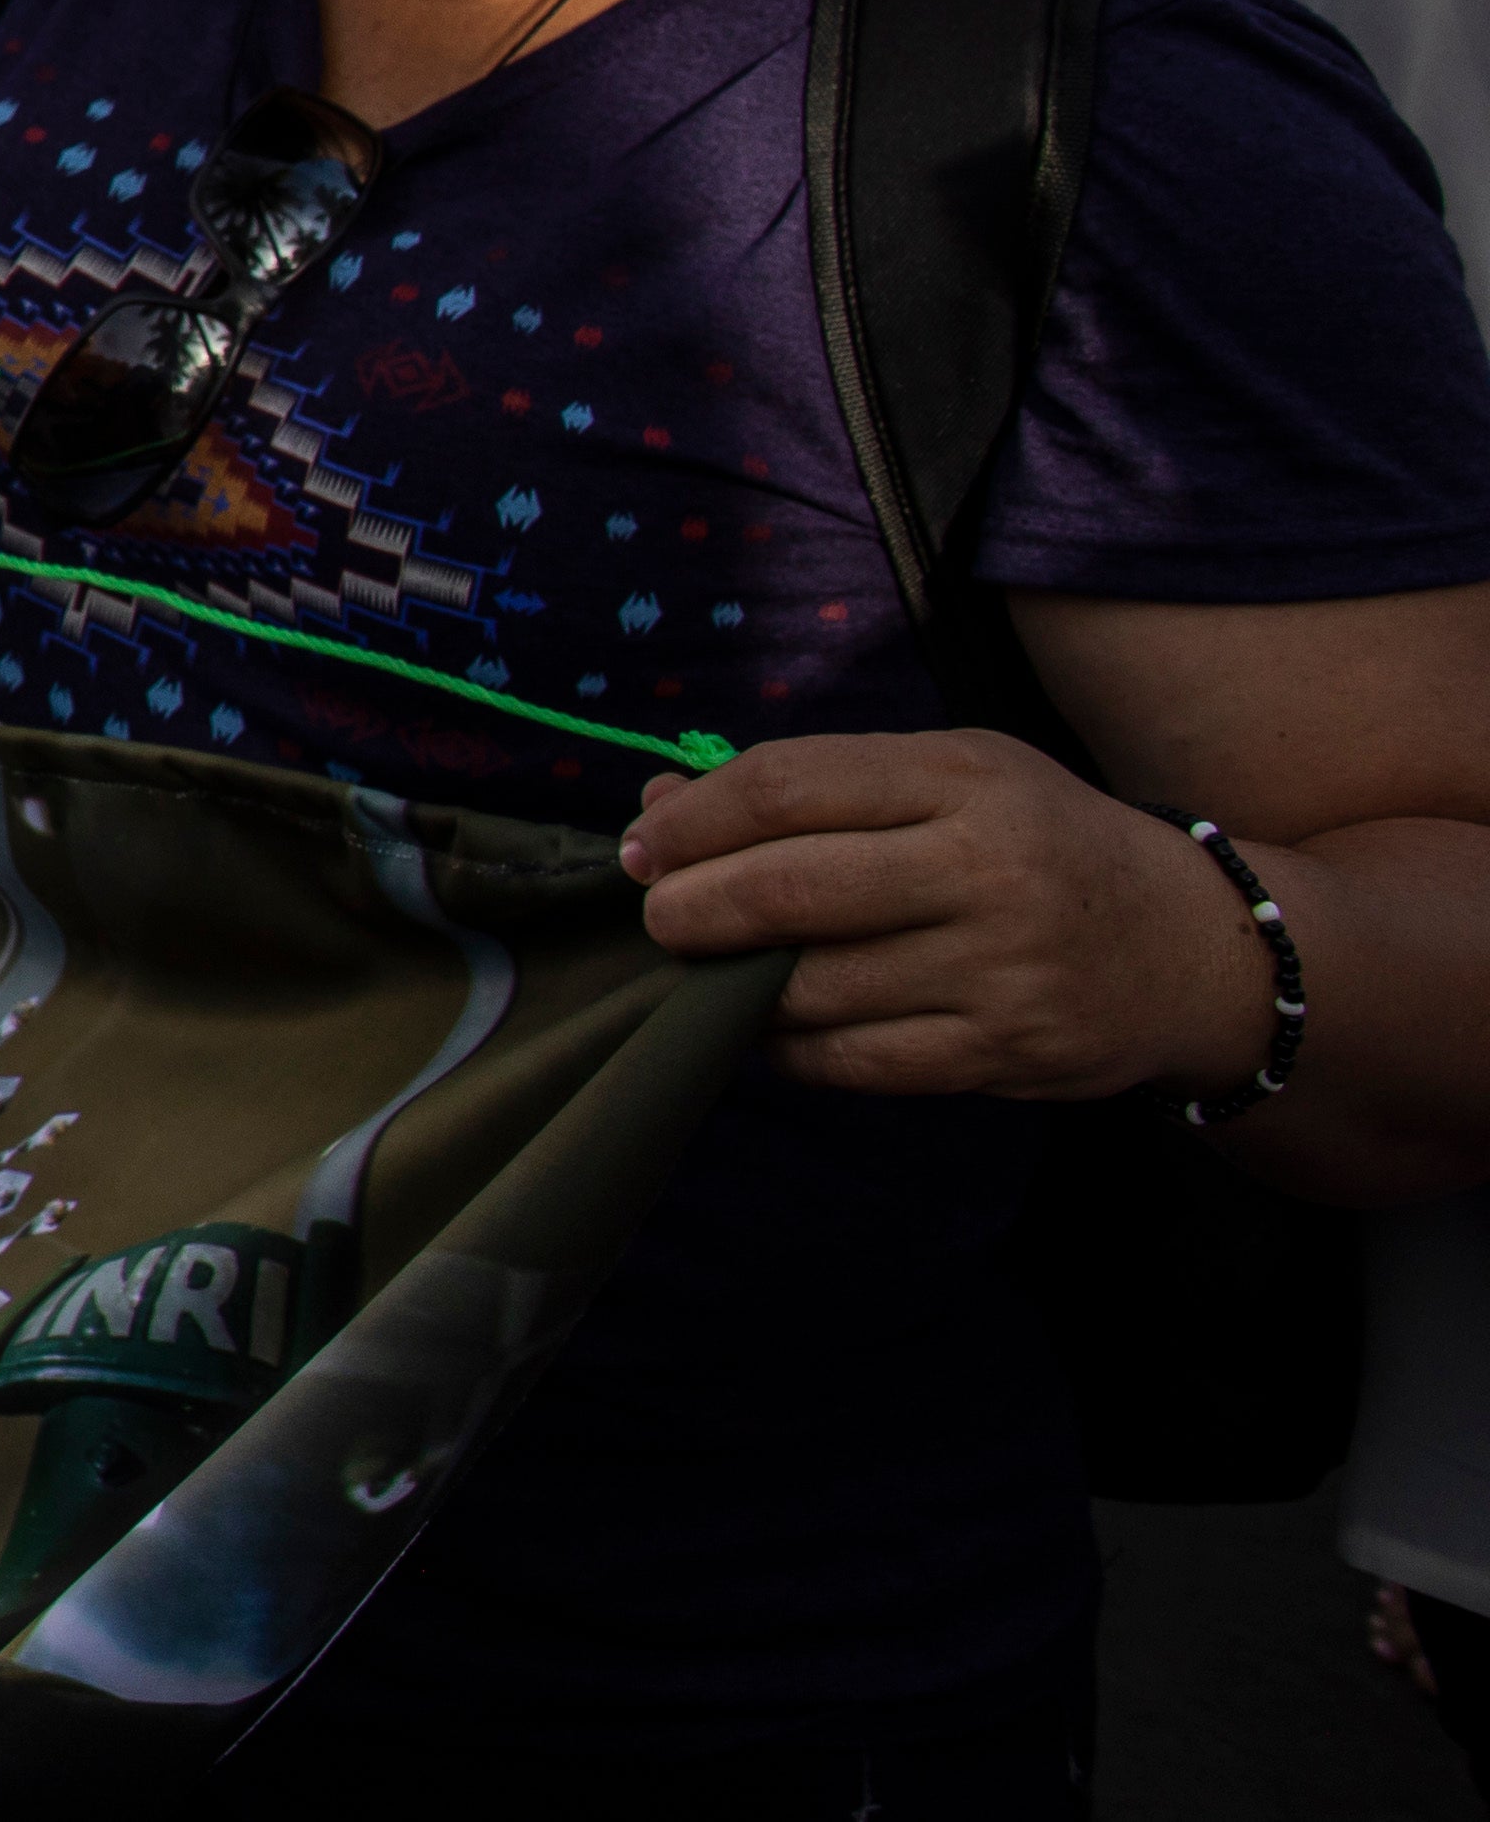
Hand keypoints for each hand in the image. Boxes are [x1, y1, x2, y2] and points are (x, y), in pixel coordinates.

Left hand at [621, 731, 1283, 1103]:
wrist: (1193, 946)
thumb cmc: (1038, 843)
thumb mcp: (949, 777)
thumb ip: (813, 786)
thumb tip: (662, 806)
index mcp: (964, 779)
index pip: (786, 788)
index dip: (692, 820)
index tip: (644, 843)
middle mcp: (987, 870)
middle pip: (787, 890)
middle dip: (691, 908)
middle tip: (657, 916)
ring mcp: (1002, 970)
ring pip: (811, 987)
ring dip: (731, 985)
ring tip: (709, 970)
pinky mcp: (1009, 1053)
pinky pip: (857, 1061)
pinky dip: (790, 1048)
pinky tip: (769, 1028)